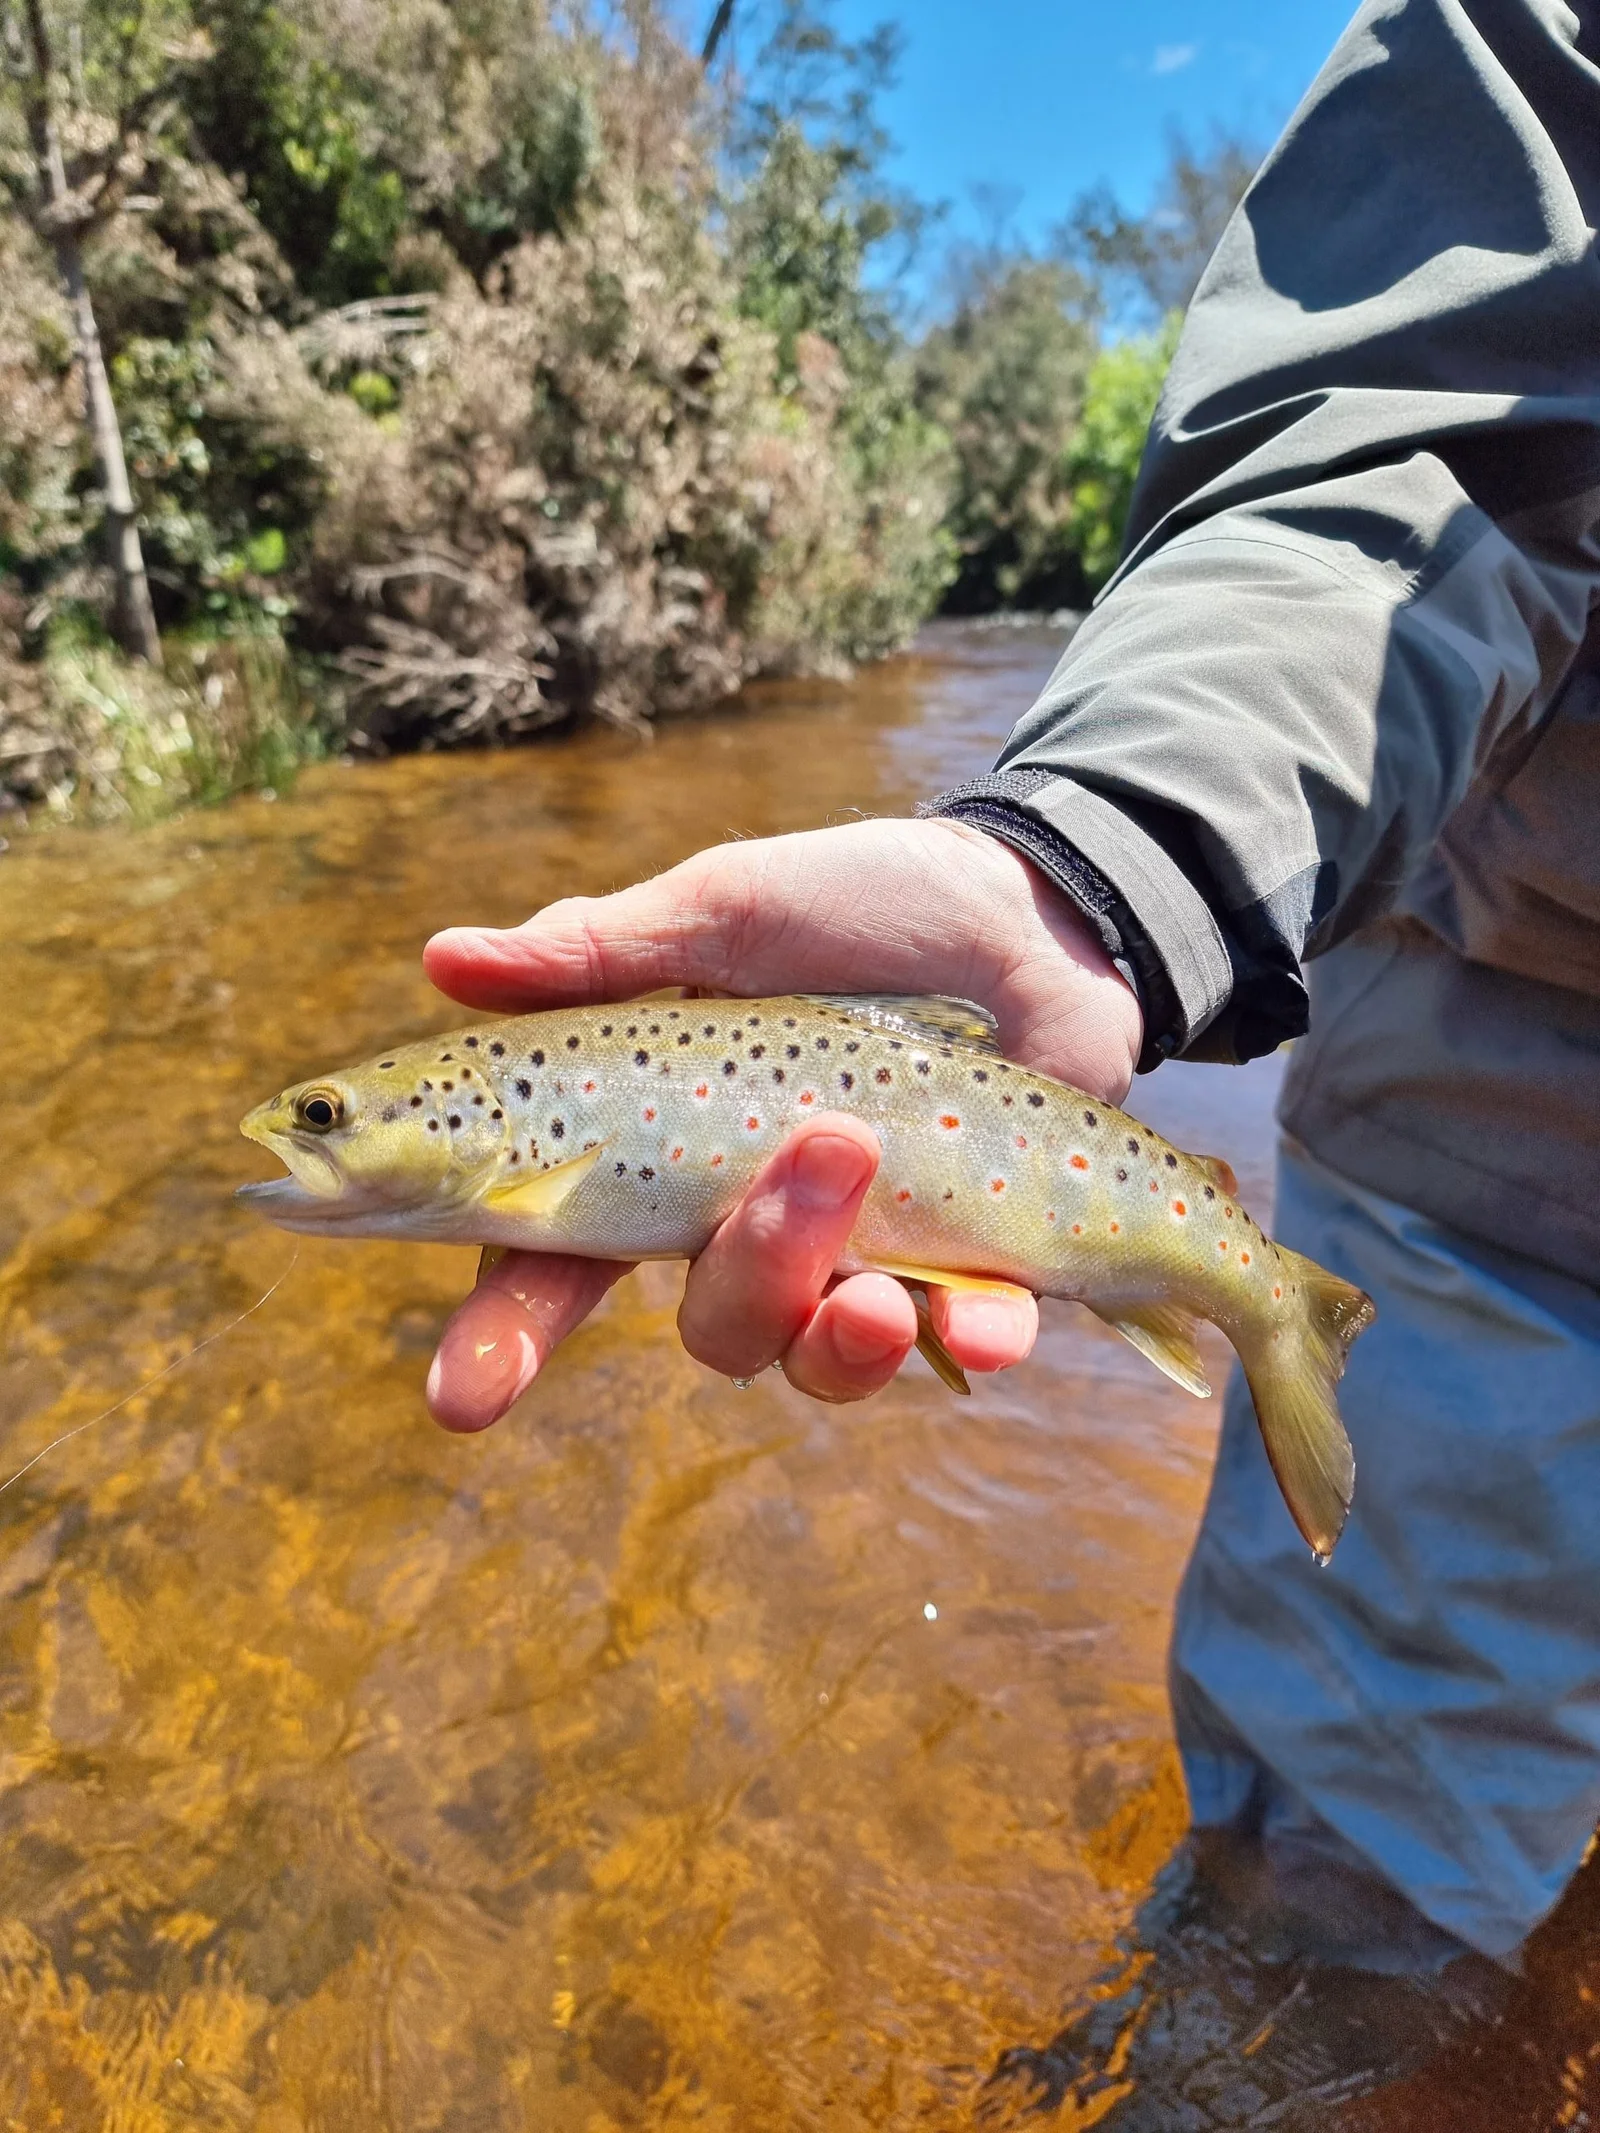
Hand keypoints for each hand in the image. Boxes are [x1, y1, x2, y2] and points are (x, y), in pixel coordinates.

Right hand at [421, 817, 1143, 1429]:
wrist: (1029, 908)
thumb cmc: (859, 901)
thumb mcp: (727, 909)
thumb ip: (599, 951)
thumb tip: (442, 958)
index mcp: (664, 1151)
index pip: (559, 1259)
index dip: (505, 1333)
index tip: (466, 1395)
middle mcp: (750, 1225)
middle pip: (712, 1324)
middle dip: (751, 1276)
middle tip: (823, 1152)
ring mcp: (860, 1256)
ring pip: (815, 1357)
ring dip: (844, 1321)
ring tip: (893, 1231)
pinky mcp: (969, 1267)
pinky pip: (954, 1347)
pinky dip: (967, 1338)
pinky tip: (987, 1311)